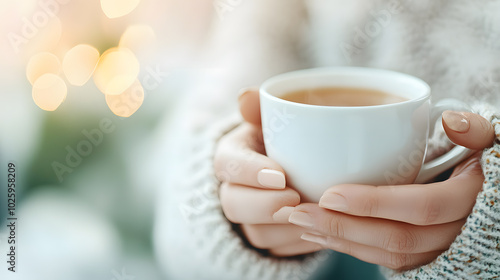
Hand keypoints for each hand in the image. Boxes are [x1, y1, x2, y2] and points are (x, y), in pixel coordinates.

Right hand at [214, 88, 321, 255]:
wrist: (300, 165)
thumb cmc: (287, 136)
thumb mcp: (276, 118)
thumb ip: (262, 106)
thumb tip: (246, 96)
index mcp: (232, 156)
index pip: (226, 164)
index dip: (249, 172)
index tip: (280, 174)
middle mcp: (233, 189)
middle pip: (233, 204)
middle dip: (264, 206)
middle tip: (297, 198)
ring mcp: (249, 218)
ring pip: (256, 233)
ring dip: (286, 230)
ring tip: (316, 218)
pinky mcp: (267, 238)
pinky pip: (277, 252)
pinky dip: (299, 245)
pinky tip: (320, 233)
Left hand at [288, 111, 494, 269]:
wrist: (489, 194)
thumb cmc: (484, 160)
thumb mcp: (488, 140)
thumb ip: (475, 129)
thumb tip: (452, 121)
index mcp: (472, 200)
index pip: (422, 207)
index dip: (374, 204)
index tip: (330, 194)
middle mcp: (457, 232)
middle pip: (397, 239)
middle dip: (342, 228)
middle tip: (298, 213)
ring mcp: (441, 248)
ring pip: (389, 254)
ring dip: (341, 242)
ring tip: (301, 225)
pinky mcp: (426, 254)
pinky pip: (388, 260)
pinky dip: (353, 249)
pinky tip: (323, 235)